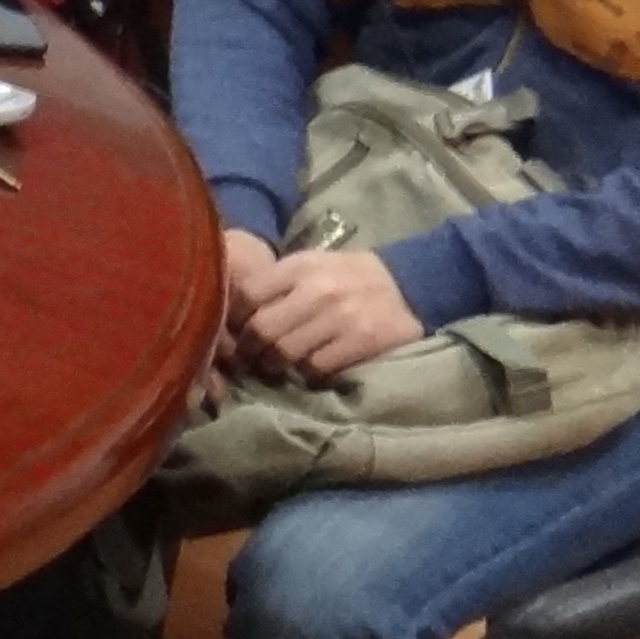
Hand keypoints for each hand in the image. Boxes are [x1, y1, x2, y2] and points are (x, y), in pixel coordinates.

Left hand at [235, 245, 423, 383]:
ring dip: (275, 364)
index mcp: (300, 267)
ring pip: (285, 352)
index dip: (235, 318)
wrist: (409, 284)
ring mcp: (342, 316)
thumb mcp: (310, 266)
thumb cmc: (346, 277)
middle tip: (251, 357)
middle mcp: (318, 289)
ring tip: (276, 365)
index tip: (234, 330)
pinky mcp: (363, 340)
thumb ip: (274, 283)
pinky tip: (309, 367)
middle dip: (250, 349)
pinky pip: (316, 367)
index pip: (248, 294)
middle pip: (262, 329)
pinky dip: (307, 372)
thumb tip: (230, 309)